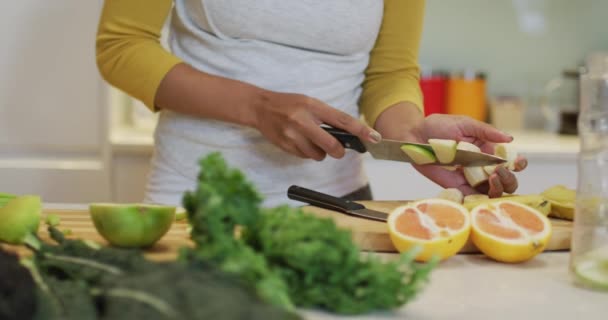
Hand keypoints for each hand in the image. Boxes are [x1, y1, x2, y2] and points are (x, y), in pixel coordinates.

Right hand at [252, 91, 381, 159]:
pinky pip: (305, 157)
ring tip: (310, 140)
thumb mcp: (310, 104)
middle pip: (332, 146)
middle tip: (338, 149)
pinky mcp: (286, 146)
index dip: (361, 130)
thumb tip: (349, 134)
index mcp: (313, 106)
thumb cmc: (289, 104)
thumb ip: (327, 117)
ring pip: (318, 155)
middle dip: (338, 151)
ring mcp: (293, 135)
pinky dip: (307, 153)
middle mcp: (303, 121)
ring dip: (320, 152)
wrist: (261, 107)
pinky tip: (299, 141)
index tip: (374, 138)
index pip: (342, 120)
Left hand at [377, 111, 527, 197]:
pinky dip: (480, 199)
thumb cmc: (439, 126)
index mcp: (488, 150)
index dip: (518, 164)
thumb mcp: (465, 124)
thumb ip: (486, 131)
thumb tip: (509, 138)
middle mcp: (482, 167)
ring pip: (492, 192)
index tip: (518, 162)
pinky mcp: (456, 187)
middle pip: (506, 181)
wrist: (415, 135)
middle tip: (500, 171)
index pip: (510, 161)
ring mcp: (470, 178)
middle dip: (509, 179)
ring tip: (491, 177)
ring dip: (497, 188)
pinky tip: (480, 191)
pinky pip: (472, 197)